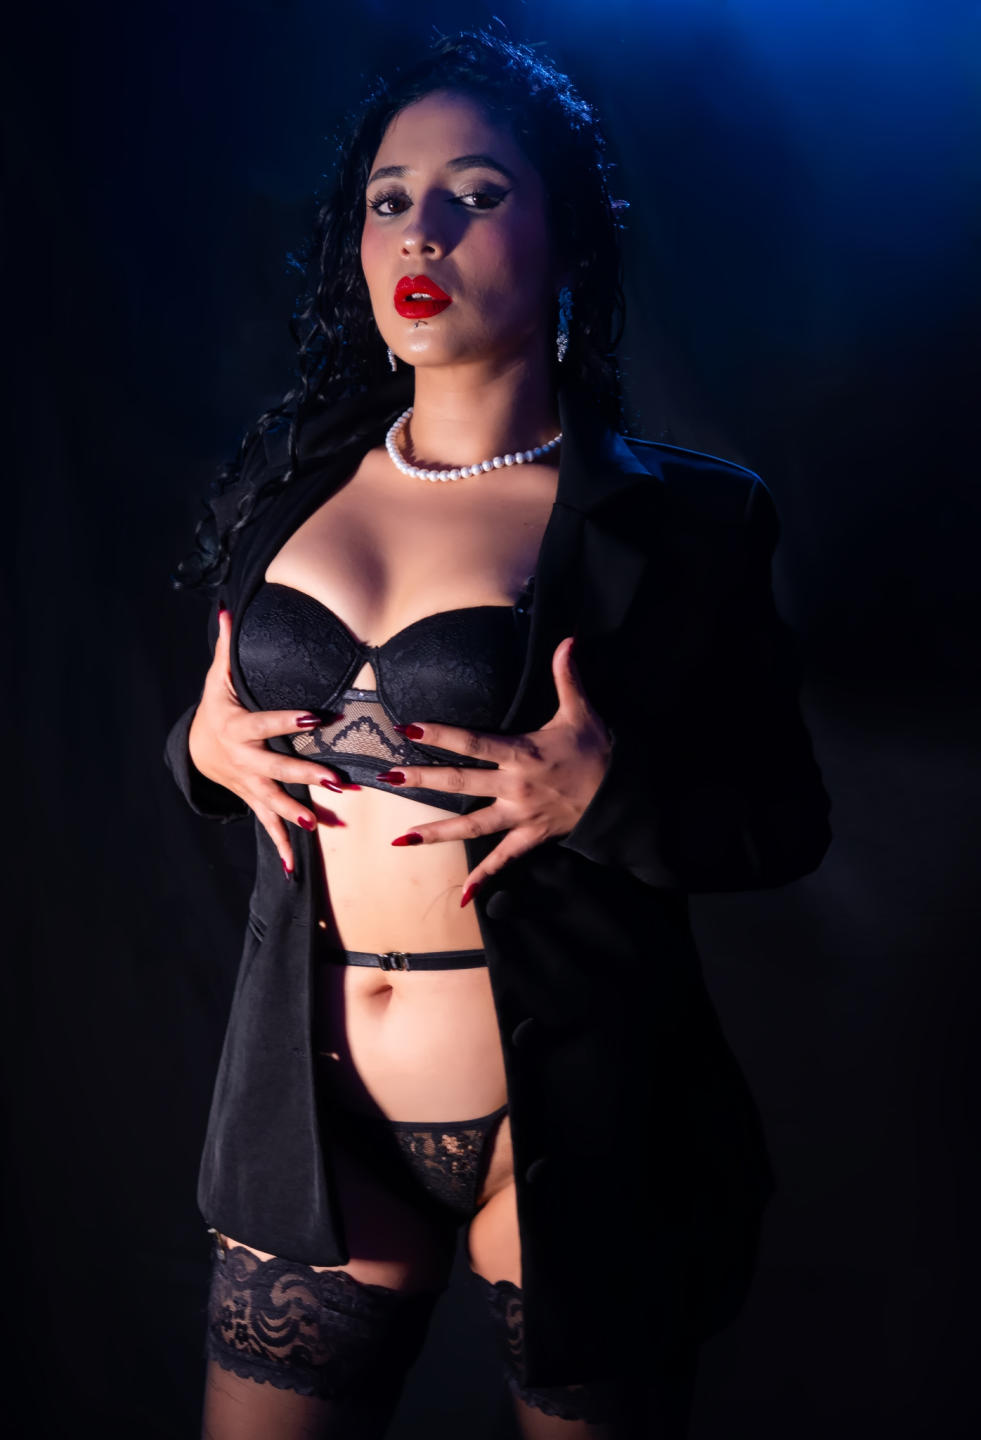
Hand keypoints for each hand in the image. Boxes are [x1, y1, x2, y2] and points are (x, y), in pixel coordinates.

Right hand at [188, 609, 358, 876]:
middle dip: (304, 777)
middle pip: (275, 769)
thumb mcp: (218, 677)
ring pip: (273, 801)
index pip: (266, 723)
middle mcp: (242, 761)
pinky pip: (267, 825)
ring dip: (296, 814)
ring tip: (321, 824)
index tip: (318, 718)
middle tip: (335, 781)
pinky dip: (280, 846)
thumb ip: (228, 648)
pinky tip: (293, 869)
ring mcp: (248, 785)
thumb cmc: (218, 706)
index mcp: (236, 728)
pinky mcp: (253, 801)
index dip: (289, 721)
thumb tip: (229, 609)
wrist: (196, 748)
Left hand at [380, 636, 612, 904]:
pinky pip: (504, 859)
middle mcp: (515, 786)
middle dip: (423, 780)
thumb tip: (567, 639)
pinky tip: (461, 896)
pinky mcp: (531, 836)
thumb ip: (567, 676)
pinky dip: (484, 878)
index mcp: (522, 753)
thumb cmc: (599, 751)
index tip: (408, 729)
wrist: (624, 795)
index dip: (441, 735)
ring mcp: (520, 814)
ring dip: (437, 833)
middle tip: (389, 778)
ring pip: (472, 826)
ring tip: (401, 840)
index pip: (473, 742)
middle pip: (461, 783)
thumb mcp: (582, 711)